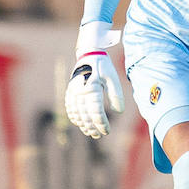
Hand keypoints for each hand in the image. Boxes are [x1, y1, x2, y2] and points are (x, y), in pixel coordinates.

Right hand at [64, 21, 123, 138]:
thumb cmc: (103, 66)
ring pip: (77, 113)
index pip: (96, 111)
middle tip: (99, 135)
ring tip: (90, 132)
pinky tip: (78, 122)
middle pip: (85, 115)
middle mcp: (80, 91)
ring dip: (83, 124)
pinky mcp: (70, 90)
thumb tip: (118, 111)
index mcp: (92, 88)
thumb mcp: (113, 78)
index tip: (107, 131)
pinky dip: (73, 116)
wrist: (89, 53)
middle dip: (92, 127)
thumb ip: (116, 95)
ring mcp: (73, 91)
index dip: (101, 123)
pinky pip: (69, 106)